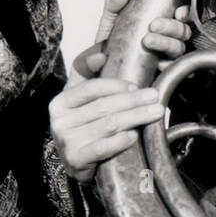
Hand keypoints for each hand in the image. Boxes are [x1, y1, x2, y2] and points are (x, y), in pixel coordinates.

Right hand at [49, 76, 165, 183]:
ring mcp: (67, 141)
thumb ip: (87, 74)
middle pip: (103, 106)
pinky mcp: (76, 160)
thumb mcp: (80, 100)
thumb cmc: (83, 126)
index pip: (91, 88)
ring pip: (108, 125)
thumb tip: (101, 53)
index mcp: (60, 102)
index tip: (137, 85)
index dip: (116, 85)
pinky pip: (102, 148)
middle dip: (133, 100)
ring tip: (156, 112)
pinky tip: (134, 135)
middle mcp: (60, 121)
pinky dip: (120, 141)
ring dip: (136, 117)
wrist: (77, 163)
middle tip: (155, 97)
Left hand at [73, 0, 191, 78]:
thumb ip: (114, 6)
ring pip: (179, 49)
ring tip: (148, 41)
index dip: (185, 13)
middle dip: (171, 27)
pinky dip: (169, 66)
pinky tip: (159, 64)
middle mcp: (167, 41)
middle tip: (154, 25)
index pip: (180, 17)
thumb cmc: (110, 47)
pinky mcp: (162, 75)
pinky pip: (174, 71)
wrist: (101, 73)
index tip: (178, 12)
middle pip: (182, 32)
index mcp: (160, 25)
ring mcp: (166, 58)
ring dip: (167, 43)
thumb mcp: (110, 23)